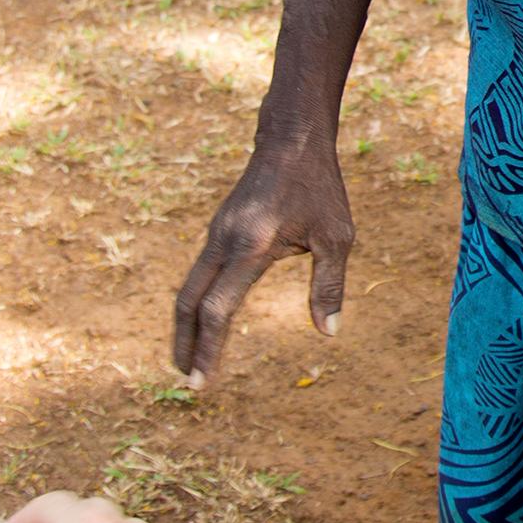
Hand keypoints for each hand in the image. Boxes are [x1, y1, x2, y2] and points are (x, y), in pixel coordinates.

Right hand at [172, 141, 355, 386]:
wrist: (291, 140)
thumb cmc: (319, 188)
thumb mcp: (336, 236)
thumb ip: (330, 285)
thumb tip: (328, 333)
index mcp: (251, 247)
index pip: (218, 310)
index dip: (209, 349)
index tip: (203, 381)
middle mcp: (224, 242)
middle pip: (188, 303)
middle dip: (186, 345)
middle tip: (190, 383)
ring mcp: (215, 234)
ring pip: (188, 289)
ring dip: (186, 327)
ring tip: (190, 361)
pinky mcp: (217, 230)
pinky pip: (198, 274)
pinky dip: (195, 304)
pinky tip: (205, 321)